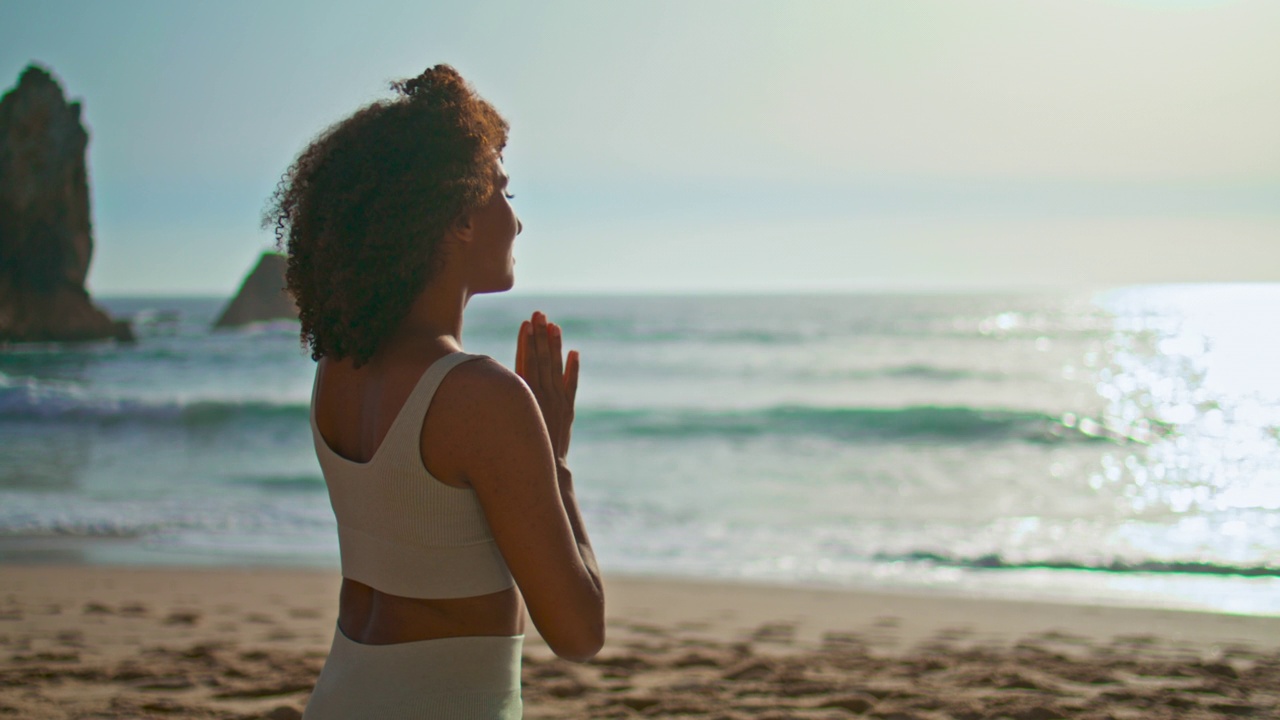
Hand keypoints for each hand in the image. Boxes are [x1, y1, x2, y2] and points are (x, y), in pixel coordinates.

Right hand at [515, 311, 578, 460]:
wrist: (543, 469)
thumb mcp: (506, 420)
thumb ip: (502, 399)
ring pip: (556, 367)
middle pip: (541, 359)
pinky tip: (574, 353)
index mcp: (524, 396)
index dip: (526, 341)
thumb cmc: (516, 447)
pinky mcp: (568, 409)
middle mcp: (542, 395)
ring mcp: (557, 401)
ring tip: (555, 326)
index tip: (526, 323)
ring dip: (555, 345)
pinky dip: (574, 369)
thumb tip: (486, 379)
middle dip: (540, 335)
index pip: (525, 361)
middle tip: (540, 314)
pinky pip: (572, 385)